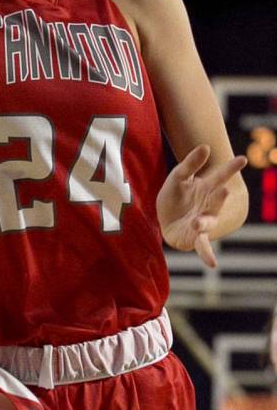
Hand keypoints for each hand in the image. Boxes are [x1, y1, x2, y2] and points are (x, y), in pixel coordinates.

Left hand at [157, 144, 246, 266]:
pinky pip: (202, 246)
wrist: (166, 220)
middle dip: (220, 196)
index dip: (230, 168)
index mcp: (206, 189)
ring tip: (197, 222)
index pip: (219, 177)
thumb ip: (191, 163)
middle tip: (223, 189)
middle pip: (216, 200)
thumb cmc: (175, 197)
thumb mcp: (178, 177)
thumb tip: (206, 146)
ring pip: (208, 221)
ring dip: (205, 222)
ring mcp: (202, 222)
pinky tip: (212, 263)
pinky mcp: (194, 238)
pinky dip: (207, 254)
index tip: (242, 159)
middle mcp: (208, 206)